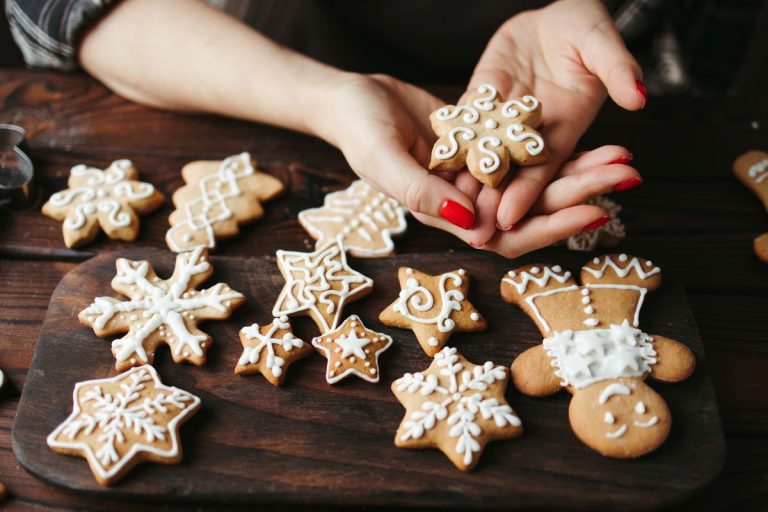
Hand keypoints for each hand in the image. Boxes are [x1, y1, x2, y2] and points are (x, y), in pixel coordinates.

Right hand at [312, 74, 639, 258]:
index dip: (551, 227)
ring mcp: (478, 180)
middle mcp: (466, 206)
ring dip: (580, 174)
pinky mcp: (485, 153)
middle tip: (627, 176)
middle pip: (533, 212)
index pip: (506, 235)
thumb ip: (420, 191)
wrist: (353, 99)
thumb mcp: (382, 157)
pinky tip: (593, 143)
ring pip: (537, 186)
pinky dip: (559, 153)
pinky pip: (528, 159)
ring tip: (623, 160)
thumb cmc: (358, 130)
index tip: (595, 211)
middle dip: (581, 195)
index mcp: (443, 215)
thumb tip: (470, 221)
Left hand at [455, 0, 645, 248]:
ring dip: (466, 183)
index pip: (544, 170)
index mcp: (565, 129)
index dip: (527, 194)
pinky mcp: (481, 99)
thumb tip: (639, 97)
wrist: (556, 15)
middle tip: (471, 230)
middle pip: (510, 176)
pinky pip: (462, 126)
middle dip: (492, 203)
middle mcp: (531, 134)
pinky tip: (432, 165)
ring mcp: (503, 119)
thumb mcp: (602, 43)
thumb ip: (617, 69)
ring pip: (481, 157)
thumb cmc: (586, 27)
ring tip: (445, 205)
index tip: (509, 218)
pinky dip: (450, 146)